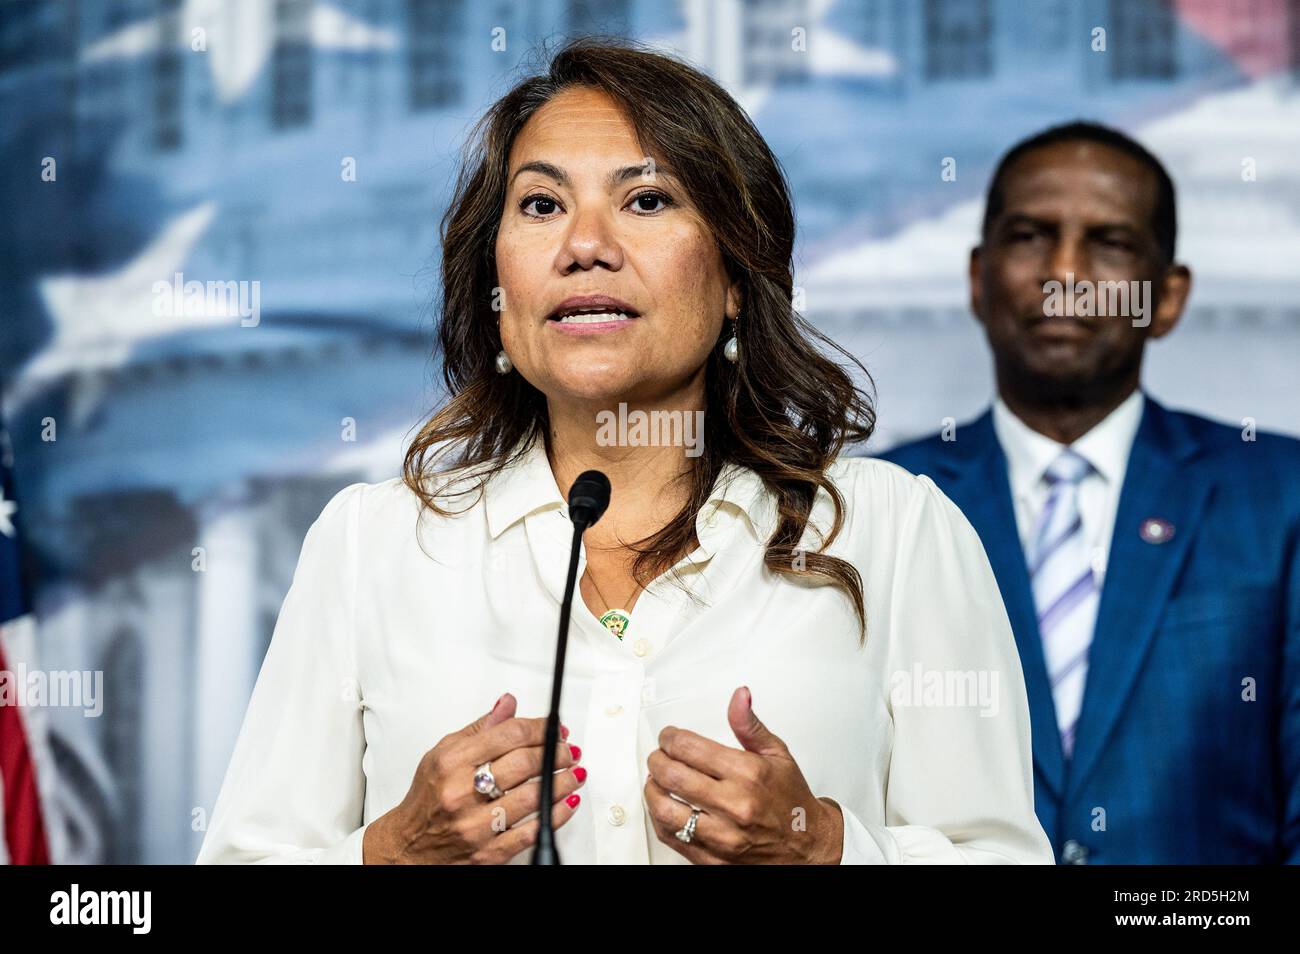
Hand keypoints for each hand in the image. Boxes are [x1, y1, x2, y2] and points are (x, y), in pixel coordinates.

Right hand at [363, 693, 585, 862]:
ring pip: (534, 796)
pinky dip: (556, 813)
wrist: (408, 847)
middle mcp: (462, 792)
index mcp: (452, 763)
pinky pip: (533, 831)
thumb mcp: (442, 754)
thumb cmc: (427, 800)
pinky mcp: (489, 852)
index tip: (554, 729)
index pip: (508, 735)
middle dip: (556, 753)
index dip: (540, 728)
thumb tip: (507, 704)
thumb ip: (479, 729)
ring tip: (574, 773)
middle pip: (525, 763)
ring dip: (564, 782)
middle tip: (568, 750)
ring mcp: (476, 825)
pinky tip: (566, 801)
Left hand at [643, 686, 843, 863]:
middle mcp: (734, 805)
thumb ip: (749, 725)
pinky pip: (672, 836)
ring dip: (652, 790)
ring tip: (657, 781)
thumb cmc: (790, 800)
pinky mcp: (712, 858)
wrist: (807, 846)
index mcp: (748, 774)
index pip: (689, 748)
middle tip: (658, 755)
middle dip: (657, 760)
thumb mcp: (777, 754)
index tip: (669, 737)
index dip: (670, 738)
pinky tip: (665, 806)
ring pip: (665, 809)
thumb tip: (739, 697)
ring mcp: (722, 836)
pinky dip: (660, 819)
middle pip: (672, 776)